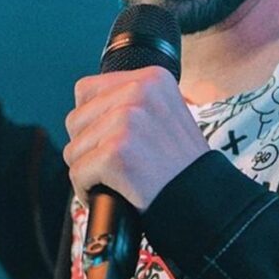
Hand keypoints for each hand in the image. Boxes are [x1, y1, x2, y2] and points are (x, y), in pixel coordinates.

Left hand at [63, 66, 209, 211]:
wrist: (204, 200)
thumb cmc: (182, 165)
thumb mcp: (165, 113)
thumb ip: (132, 102)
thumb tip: (86, 109)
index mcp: (152, 78)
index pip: (86, 89)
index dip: (91, 120)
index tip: (110, 140)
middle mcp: (139, 91)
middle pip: (76, 119)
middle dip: (88, 147)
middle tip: (115, 164)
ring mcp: (127, 120)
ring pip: (74, 148)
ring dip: (89, 170)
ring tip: (116, 179)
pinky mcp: (117, 152)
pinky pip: (78, 173)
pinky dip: (87, 190)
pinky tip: (111, 194)